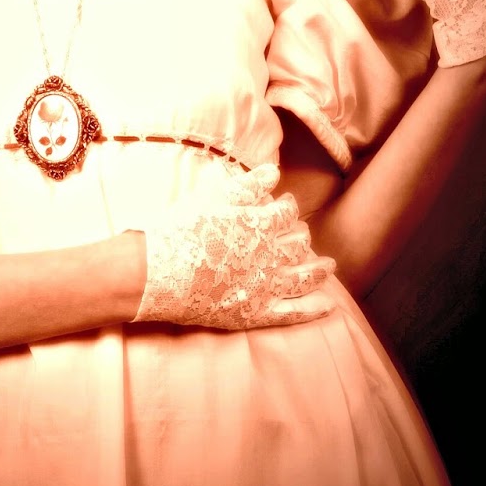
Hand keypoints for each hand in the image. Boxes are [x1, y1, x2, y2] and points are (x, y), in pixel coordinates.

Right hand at [132, 161, 332, 329]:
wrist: (155, 273)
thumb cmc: (179, 230)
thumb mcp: (211, 198)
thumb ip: (246, 185)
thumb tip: (274, 170)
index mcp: (259, 224)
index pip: (286, 213)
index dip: (288, 208)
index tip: (287, 206)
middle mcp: (269, 256)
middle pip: (299, 244)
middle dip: (303, 237)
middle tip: (303, 237)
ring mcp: (265, 287)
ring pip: (304, 277)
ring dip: (319, 270)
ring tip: (329, 267)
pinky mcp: (256, 314)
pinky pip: (293, 314)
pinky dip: (313, 310)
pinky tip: (328, 306)